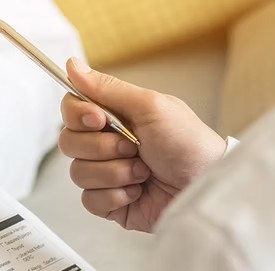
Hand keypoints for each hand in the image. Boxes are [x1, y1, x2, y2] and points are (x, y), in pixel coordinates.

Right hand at [58, 58, 225, 231]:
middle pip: (69, 142)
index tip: (98, 119)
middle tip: (134, 147)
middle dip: (103, 148)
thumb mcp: (150, 106)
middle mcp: (106, 144)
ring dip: (115, 173)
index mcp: (115, 117)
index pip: (72, 109)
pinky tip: (138, 191)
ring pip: (78, 173)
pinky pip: (89, 200)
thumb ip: (107, 88)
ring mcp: (106, 174)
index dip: (78, 115)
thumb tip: (72, 65)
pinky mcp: (110, 202)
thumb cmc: (189, 144)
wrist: (205, 187)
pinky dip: (116, 196)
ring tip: (144, 172)